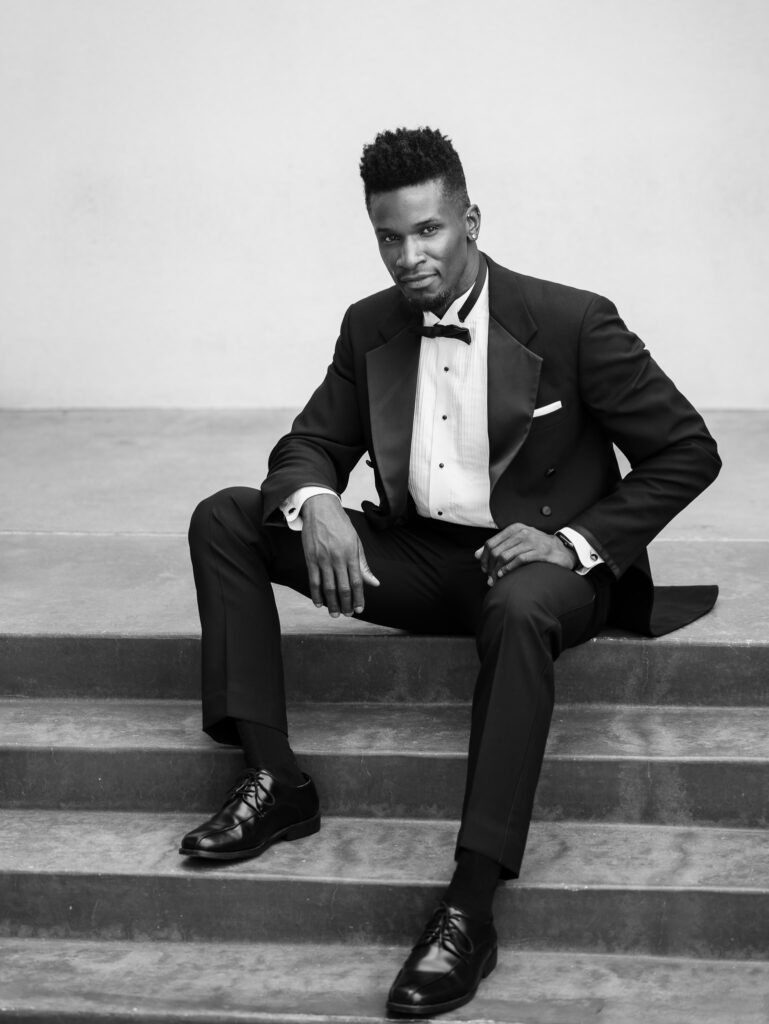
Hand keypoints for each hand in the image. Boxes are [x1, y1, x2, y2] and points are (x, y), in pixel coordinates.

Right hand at [301, 494, 379, 615]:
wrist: (321, 509)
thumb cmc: (341, 525)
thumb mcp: (356, 542)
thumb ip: (363, 564)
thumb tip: (374, 583)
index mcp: (351, 554)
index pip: (357, 581)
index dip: (359, 598)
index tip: (360, 609)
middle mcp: (337, 558)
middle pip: (342, 587)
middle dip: (346, 604)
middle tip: (348, 615)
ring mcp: (322, 559)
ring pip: (327, 587)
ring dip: (332, 603)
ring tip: (335, 614)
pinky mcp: (310, 558)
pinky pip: (313, 580)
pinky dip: (316, 593)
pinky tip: (319, 603)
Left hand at [475, 523, 575, 584]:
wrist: (562, 549)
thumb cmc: (536, 547)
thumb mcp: (517, 542)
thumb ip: (498, 546)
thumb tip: (476, 555)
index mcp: (514, 529)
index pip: (491, 543)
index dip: (484, 557)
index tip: (483, 568)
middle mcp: (522, 533)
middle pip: (496, 551)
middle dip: (489, 566)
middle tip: (489, 578)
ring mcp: (531, 541)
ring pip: (505, 556)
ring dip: (497, 570)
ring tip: (495, 580)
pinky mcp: (540, 551)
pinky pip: (519, 560)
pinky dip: (508, 568)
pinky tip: (503, 575)